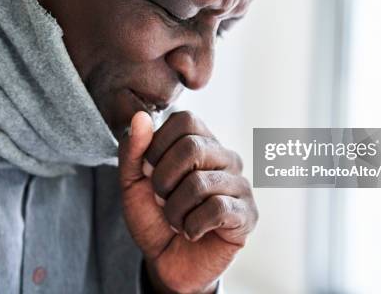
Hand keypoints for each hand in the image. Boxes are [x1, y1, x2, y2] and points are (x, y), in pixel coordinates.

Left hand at [118, 111, 257, 293]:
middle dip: (164, 180)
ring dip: (175, 210)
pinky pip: (217, 209)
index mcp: (201, 142)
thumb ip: (133, 150)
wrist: (167, 262)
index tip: (150, 172)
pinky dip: (193, 226)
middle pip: (192, 148)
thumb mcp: (132, 183)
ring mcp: (240, 185)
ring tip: (177, 221)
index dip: (158, 146)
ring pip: (200, 183)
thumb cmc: (154, 218)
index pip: (185, 120)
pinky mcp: (247, 214)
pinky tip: (193, 232)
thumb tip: (140, 117)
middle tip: (162, 199)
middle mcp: (225, 158)